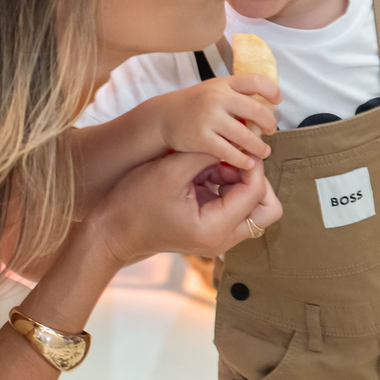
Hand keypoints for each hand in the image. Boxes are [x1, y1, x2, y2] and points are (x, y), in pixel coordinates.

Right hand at [87, 150, 281, 266]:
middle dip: (255, 179)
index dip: (252, 164)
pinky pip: (233, 207)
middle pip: (267, 209)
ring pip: (253, 207)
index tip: (238, 143)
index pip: (256, 193)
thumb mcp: (170, 172)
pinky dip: (225, 186)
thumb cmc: (135, 204)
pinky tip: (202, 172)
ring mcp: (218, 237)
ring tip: (211, 163)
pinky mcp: (210, 230)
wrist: (112, 231)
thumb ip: (205, 155)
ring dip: (238, 180)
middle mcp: (223, 239)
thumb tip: (235, 140)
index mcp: (216, 229)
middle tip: (234, 158)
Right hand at [145, 75, 280, 170]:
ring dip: (259, 146)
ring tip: (264, 152)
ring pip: (246, 135)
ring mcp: (209, 118)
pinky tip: (247, 163)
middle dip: (269, 123)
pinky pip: (229, 152)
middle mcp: (217, 98)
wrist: (163, 117)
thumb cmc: (193, 105)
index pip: (255, 81)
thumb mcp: (213, 90)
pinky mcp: (202, 138)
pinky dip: (242, 160)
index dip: (271, 90)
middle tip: (271, 131)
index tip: (277, 101)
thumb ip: (235, 94)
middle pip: (256, 110)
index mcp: (223, 84)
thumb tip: (265, 105)